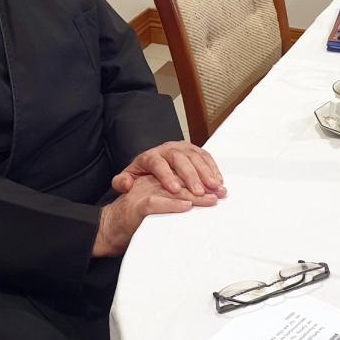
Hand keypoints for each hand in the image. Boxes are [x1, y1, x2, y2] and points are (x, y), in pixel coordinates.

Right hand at [92, 175, 219, 256]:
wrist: (109, 227)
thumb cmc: (134, 216)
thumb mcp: (157, 202)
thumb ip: (173, 197)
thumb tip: (200, 200)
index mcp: (154, 177)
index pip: (180, 172)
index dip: (200, 177)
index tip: (218, 187)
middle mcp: (149, 180)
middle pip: (178, 176)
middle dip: (201, 184)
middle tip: (219, 193)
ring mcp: (142, 191)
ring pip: (170, 188)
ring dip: (192, 194)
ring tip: (209, 199)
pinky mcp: (135, 206)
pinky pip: (155, 203)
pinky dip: (171, 204)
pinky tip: (186, 207)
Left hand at [111, 141, 225, 197]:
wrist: (152, 162)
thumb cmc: (143, 173)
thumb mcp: (129, 177)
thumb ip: (121, 182)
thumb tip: (125, 184)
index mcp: (150, 156)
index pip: (158, 164)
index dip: (166, 176)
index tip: (174, 189)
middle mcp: (166, 149)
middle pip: (179, 159)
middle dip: (191, 176)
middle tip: (199, 192)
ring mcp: (181, 148)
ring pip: (194, 156)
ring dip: (206, 173)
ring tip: (214, 188)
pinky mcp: (194, 150)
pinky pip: (205, 156)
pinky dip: (213, 168)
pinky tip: (218, 181)